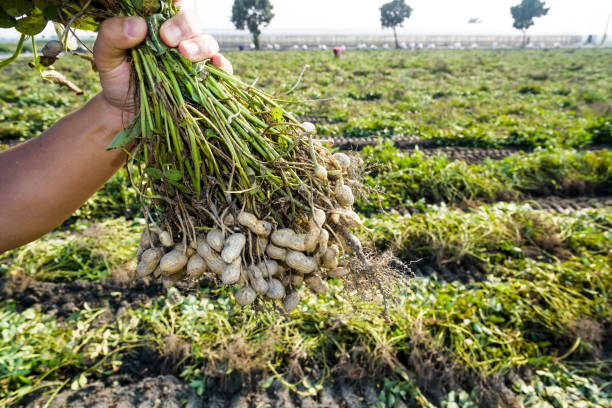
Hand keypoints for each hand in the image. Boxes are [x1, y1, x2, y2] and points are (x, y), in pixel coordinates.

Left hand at [93, 6, 231, 116]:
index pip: (169, 4)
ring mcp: (194, 58)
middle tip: (167, 39)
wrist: (126, 111)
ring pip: (208, 42)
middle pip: (192, 21)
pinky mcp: (205, 78)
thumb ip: (113, 34)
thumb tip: (138, 25)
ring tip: (184, 55)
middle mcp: (179, 38)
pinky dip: (222, 64)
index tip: (172, 0)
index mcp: (156, 24)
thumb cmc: (117, 78)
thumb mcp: (105, 56)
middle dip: (183, 26)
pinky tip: (215, 64)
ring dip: (200, 46)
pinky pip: (222, 67)